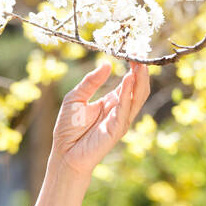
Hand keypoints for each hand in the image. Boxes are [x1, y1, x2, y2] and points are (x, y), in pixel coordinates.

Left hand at [52, 59, 149, 178]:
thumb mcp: (76, 98)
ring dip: (139, 81)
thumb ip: (90, 82)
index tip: (133, 52)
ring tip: (139, 64)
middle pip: (136, 89)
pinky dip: (128, 94)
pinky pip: (125, 109)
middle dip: (140, 72)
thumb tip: (106, 64)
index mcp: (111, 102)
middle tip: (140, 54)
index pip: (127, 83)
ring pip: (136, 98)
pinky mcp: (116, 129)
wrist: (64, 153)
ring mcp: (120, 120)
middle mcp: (119, 111)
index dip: (132, 69)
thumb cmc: (68, 128)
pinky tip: (129, 79)